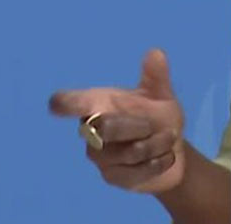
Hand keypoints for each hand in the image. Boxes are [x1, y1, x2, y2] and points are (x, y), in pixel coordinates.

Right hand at [49, 49, 186, 194]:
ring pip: (127, 152)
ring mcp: (101, 158)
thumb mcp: (161, 95)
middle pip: (102, 127)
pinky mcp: (113, 178)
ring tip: (168, 137)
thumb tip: (156, 52)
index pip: (69, 103)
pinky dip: (160, 161)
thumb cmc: (158, 117)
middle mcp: (92, 131)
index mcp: (99, 104)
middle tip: (154, 123)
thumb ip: (156, 76)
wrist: (172, 150)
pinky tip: (167, 156)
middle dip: (136, 125)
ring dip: (156, 143)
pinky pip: (137, 171)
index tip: (59, 106)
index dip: (65, 104)